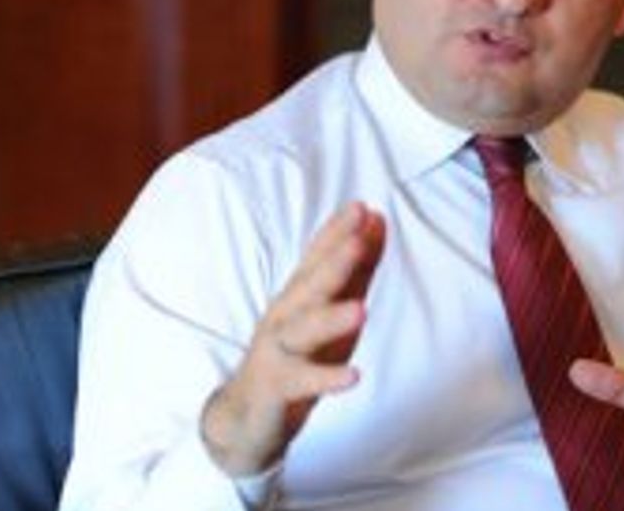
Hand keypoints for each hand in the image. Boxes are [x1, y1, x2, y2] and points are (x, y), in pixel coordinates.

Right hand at [201, 202, 385, 474]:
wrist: (246, 416)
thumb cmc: (296, 354)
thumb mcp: (331, 308)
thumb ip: (357, 268)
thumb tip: (377, 221)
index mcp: (298, 295)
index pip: (316, 257)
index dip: (336, 233)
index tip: (361, 208)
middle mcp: (284, 316)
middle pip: (309, 286)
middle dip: (333, 262)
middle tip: (358, 241)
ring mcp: (277, 350)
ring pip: (301, 331)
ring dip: (330, 319)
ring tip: (361, 310)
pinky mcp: (276, 386)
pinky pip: (302, 381)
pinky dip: (326, 379)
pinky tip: (353, 377)